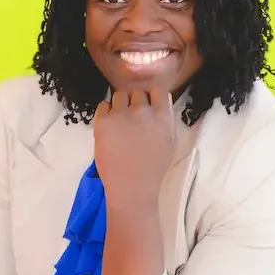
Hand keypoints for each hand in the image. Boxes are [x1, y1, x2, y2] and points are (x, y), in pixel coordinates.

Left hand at [93, 87, 175, 209]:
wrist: (131, 187)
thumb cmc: (153, 167)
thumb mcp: (171, 141)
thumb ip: (168, 117)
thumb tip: (162, 96)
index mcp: (162, 116)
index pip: (157, 88)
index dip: (152, 94)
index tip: (148, 103)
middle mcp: (142, 111)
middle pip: (137, 91)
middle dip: (135, 101)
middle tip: (133, 117)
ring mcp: (121, 115)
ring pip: (119, 95)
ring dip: (120, 104)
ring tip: (120, 121)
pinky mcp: (102, 121)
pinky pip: (103, 105)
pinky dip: (106, 111)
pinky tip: (110, 126)